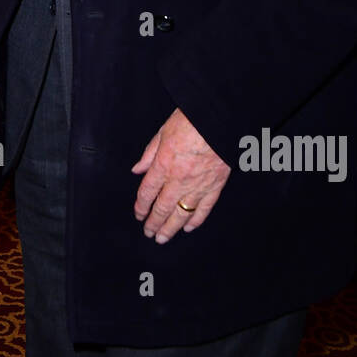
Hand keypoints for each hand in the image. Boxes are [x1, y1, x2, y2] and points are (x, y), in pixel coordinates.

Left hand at [132, 108, 229, 243]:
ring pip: (181, 213)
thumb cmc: (191, 120)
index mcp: (163, 165)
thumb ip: (149, 154)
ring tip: (163, 238)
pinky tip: (188, 227)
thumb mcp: (162, 132)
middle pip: (162, 208)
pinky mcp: (215, 186)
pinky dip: (196, 220)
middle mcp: (178, 179)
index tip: (138, 215)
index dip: (141, 207)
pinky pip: (204, 208)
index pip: (147, 193)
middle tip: (149, 233)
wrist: (219, 119)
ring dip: (170, 228)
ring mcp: (198, 185)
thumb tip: (137, 170)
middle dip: (153, 223)